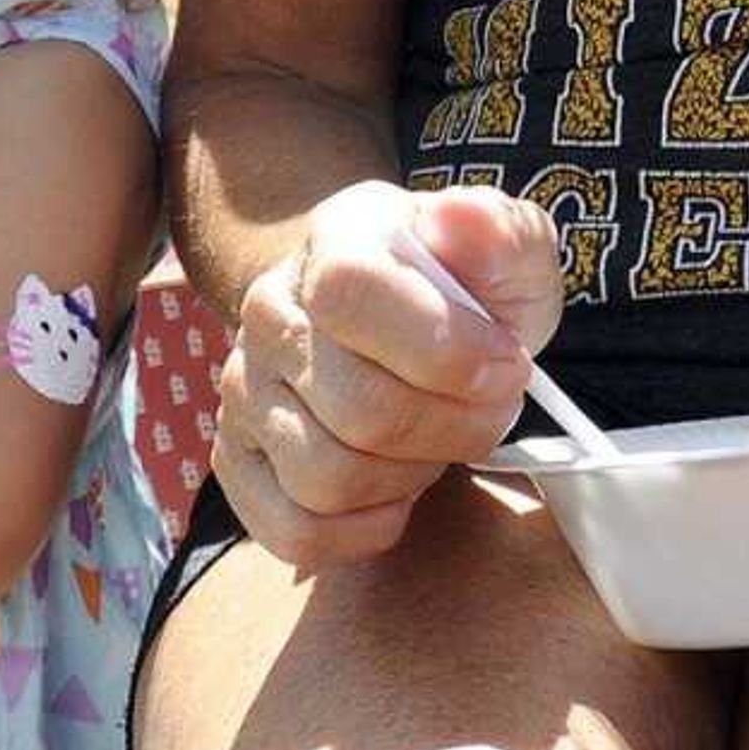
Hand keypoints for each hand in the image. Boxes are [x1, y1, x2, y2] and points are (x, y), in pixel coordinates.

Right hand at [210, 180, 558, 568]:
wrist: (404, 326)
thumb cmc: (465, 294)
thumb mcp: (509, 254)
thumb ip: (502, 236)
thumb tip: (459, 219)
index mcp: (336, 242)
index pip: (351, 292)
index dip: (442, 347)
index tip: (508, 363)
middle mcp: (271, 312)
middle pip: (360, 409)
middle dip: (457, 426)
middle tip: (492, 410)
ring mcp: (244, 391)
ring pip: (328, 479)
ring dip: (414, 475)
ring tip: (442, 440)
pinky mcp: (239, 462)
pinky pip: (295, 530)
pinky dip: (365, 528)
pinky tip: (400, 490)